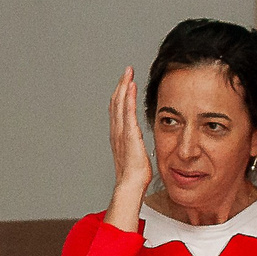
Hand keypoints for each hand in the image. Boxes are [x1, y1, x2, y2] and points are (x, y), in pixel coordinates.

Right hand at [108, 68, 151, 207]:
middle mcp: (117, 131)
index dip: (121, 95)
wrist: (132, 184)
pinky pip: (127, 112)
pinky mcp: (129, 133)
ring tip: (128, 73)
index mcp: (119, 135)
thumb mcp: (136, 156)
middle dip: (121, 85)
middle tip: (127, 71)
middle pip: (116, 103)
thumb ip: (136, 146)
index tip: (126, 82)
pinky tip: (130, 86)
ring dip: (123, 86)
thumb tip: (140, 145)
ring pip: (120, 104)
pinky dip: (128, 98)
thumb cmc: (136, 175)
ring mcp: (122, 132)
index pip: (118, 110)